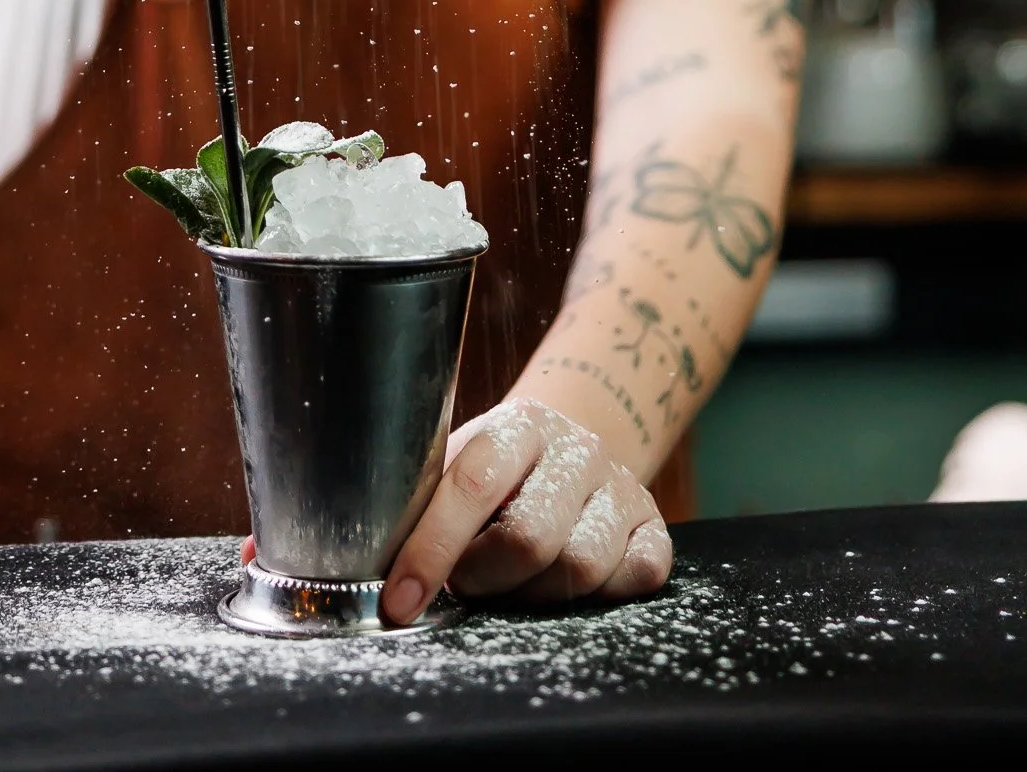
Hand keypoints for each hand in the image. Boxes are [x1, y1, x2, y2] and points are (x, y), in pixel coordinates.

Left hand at [380, 402, 672, 626]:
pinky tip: (567, 583)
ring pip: (581, 567)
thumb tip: (370, 561)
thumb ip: (422, 503)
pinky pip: (636, 578)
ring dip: (535, 594)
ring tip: (515, 581)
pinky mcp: (656, 526)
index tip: (400, 602)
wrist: (570, 452)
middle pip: (530, 539)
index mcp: (518, 424)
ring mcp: (623, 486)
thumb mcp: (455, 467)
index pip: (473, 483)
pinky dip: (598, 596)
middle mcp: (579, 447)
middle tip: (468, 583)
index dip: (431, 549)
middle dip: (485, 578)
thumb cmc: (496, 475)